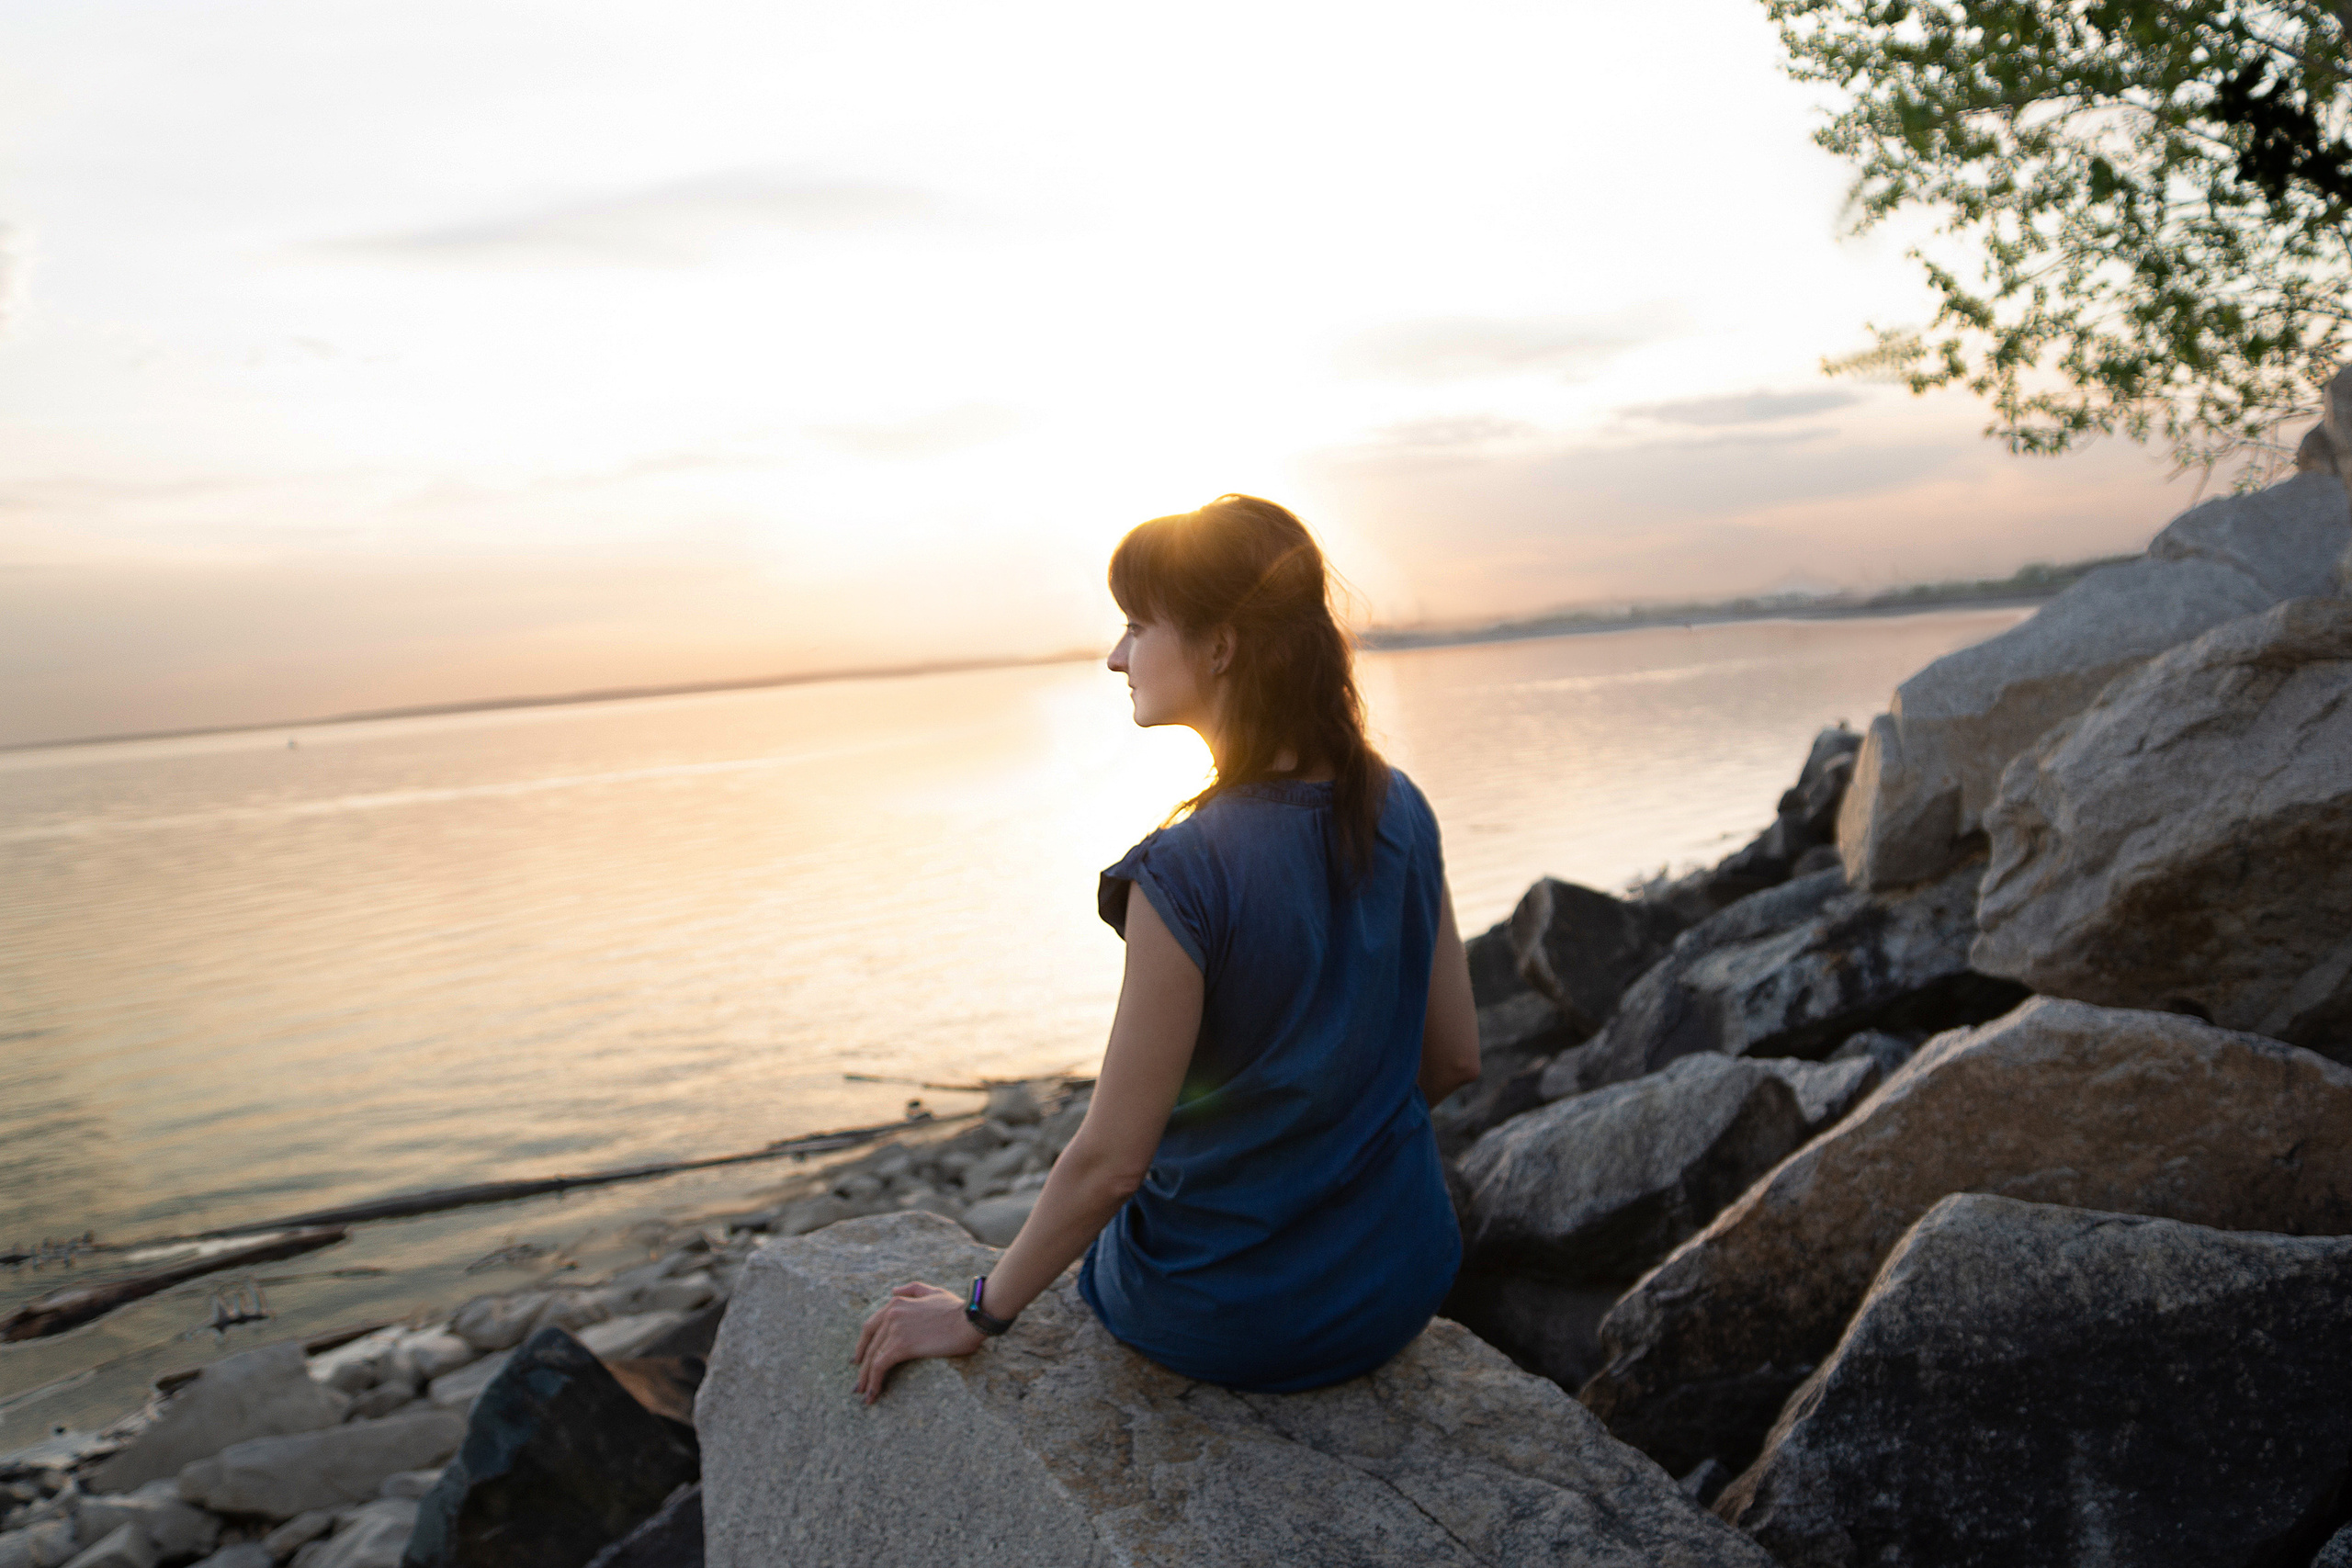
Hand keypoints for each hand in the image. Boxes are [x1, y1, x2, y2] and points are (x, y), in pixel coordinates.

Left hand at [851, 1281, 986, 1402]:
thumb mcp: (934, 1291)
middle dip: (861, 1364)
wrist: (970, 1320)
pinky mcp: (901, 1346)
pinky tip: (873, 1394)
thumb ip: (912, 1289)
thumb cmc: (958, 1308)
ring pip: (872, 1357)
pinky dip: (874, 1381)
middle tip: (858, 1382)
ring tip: (863, 1394)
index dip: (862, 1344)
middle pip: (869, 1344)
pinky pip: (880, 1366)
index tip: (858, 1359)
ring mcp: (895, 1330)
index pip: (871, 1326)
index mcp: (897, 1302)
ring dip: (865, 1378)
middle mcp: (892, 1314)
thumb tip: (892, 1291)